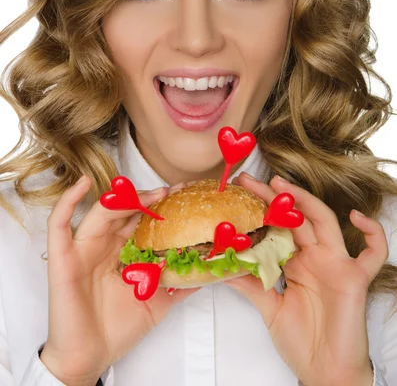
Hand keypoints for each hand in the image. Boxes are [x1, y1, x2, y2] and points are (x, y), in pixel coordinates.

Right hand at [40, 176, 198, 385]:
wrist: (89, 357)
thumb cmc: (118, 329)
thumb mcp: (156, 302)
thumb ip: (178, 285)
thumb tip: (207, 273)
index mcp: (122, 251)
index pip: (141, 219)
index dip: (159, 206)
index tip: (183, 196)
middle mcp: (103, 244)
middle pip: (124, 211)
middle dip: (148, 198)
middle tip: (172, 192)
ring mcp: (82, 248)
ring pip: (101, 212)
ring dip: (123, 198)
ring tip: (148, 194)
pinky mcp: (62, 257)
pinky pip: (58, 224)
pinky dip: (68, 200)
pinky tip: (84, 184)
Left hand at [224, 172, 387, 385]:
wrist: (326, 372)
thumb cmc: (302, 341)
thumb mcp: (269, 308)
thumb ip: (250, 285)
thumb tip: (221, 266)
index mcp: (298, 261)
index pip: (280, 226)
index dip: (262, 208)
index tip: (239, 191)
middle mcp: (317, 257)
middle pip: (298, 217)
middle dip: (276, 197)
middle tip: (251, 180)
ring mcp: (337, 264)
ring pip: (325, 222)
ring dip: (307, 201)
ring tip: (283, 185)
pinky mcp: (356, 278)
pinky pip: (374, 253)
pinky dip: (372, 233)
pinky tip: (356, 216)